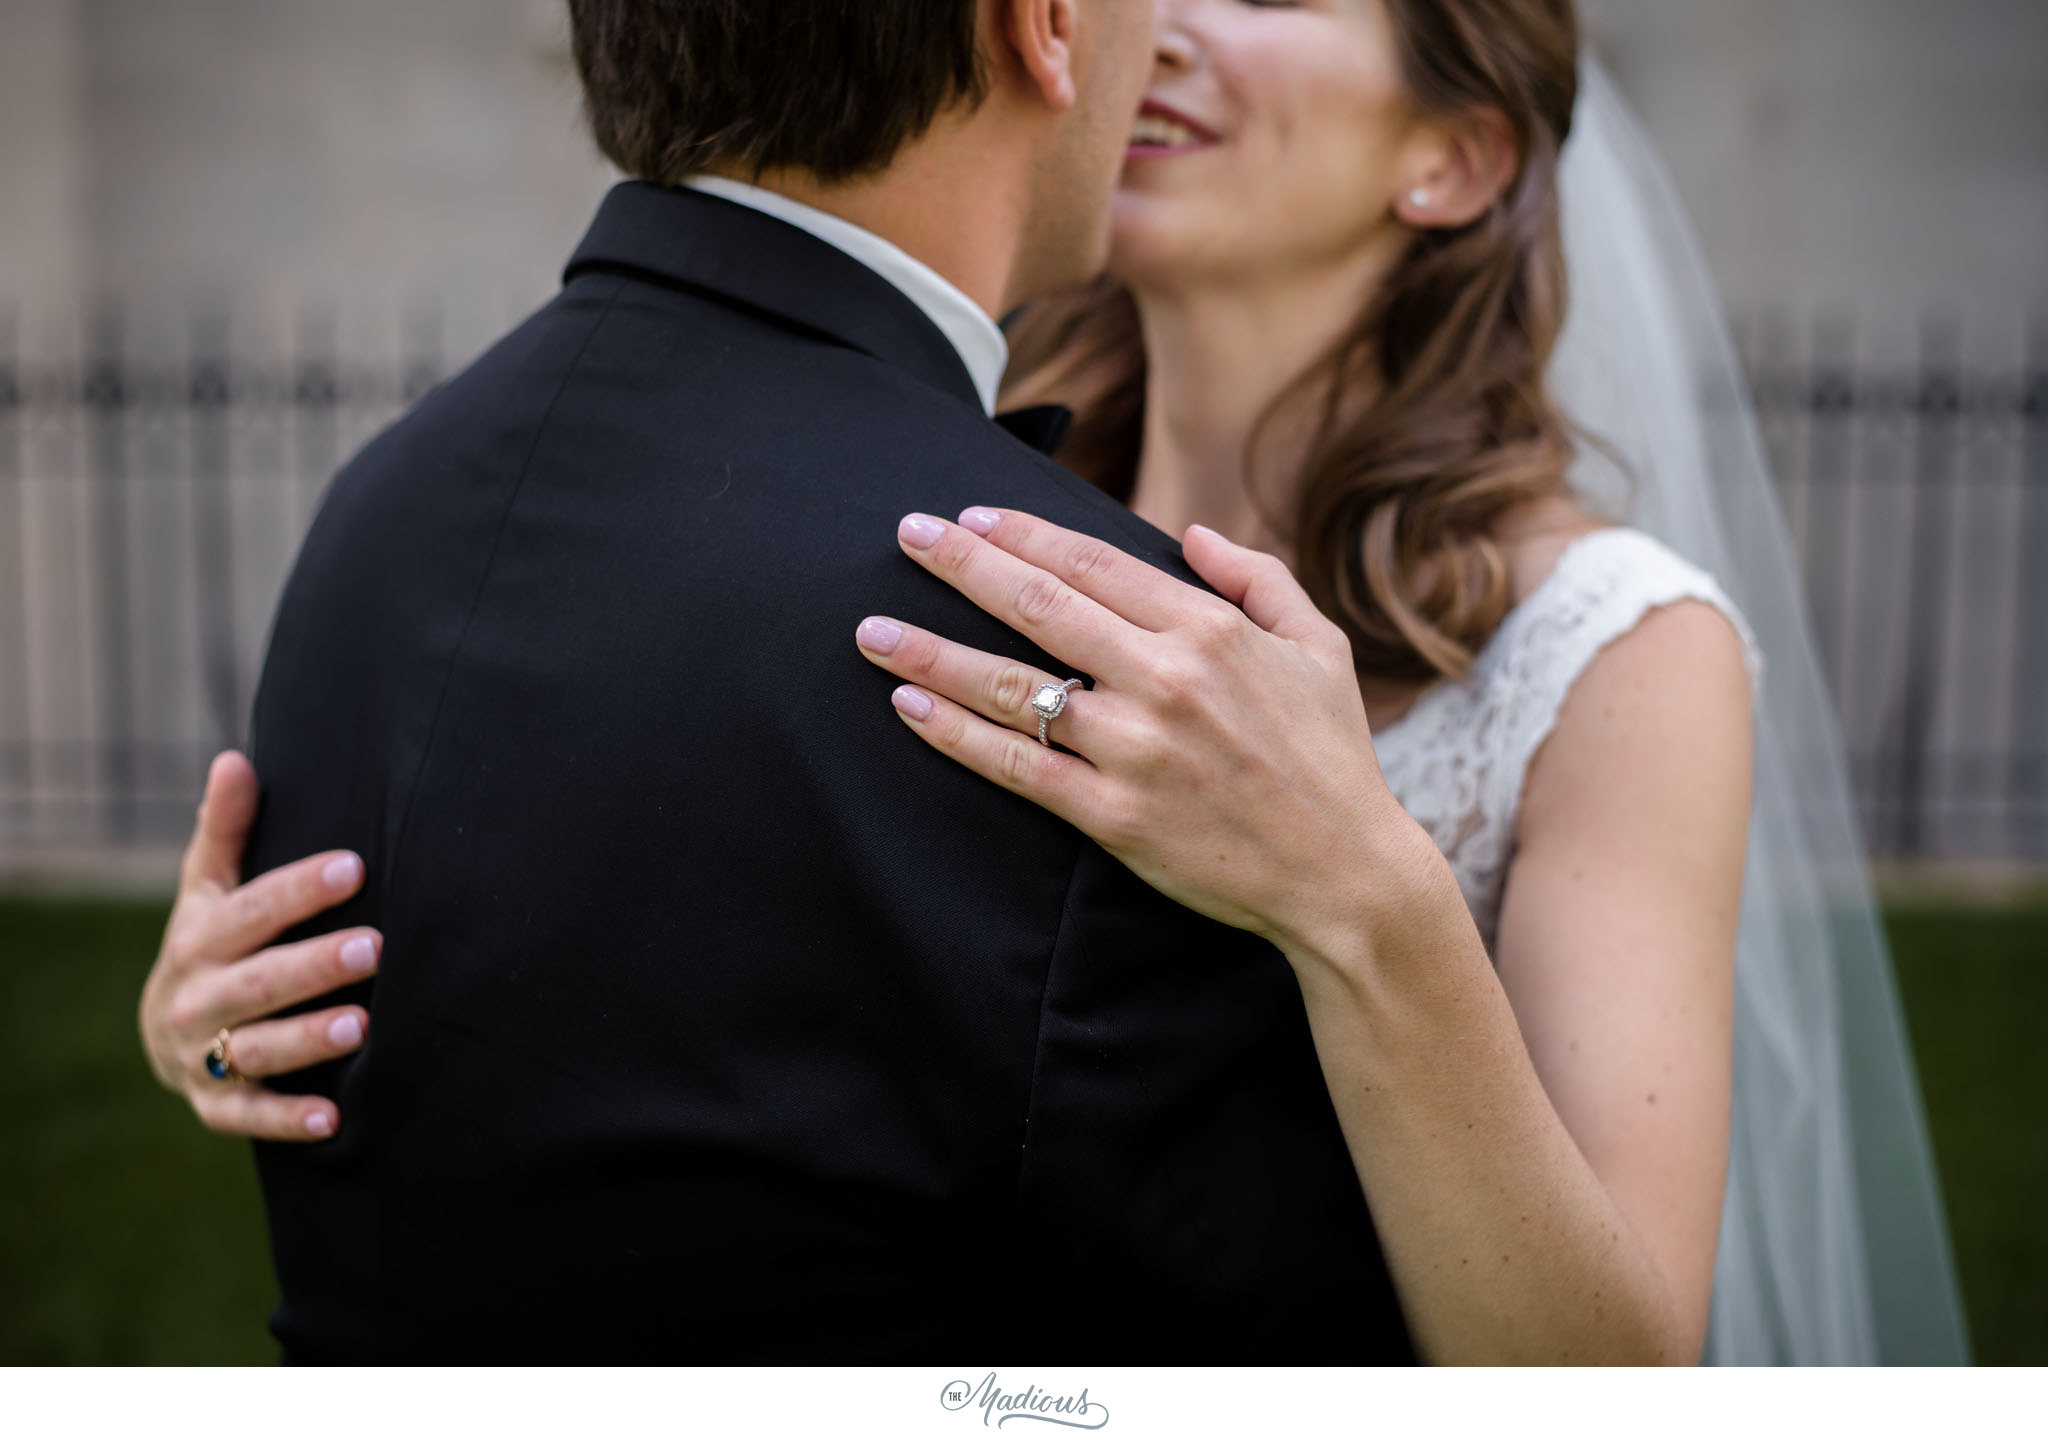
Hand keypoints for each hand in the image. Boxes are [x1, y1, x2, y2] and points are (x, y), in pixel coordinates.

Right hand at [139, 751, 380, 1139]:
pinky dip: (289, 1120)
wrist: (161, 1033)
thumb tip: (236, 759)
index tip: (354, 867)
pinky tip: (336, 1117)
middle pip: (258, 982)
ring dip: (308, 1039)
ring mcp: (202, 1056)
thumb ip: (225, 829)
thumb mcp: (207, 888)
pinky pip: (250, 1117)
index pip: (249, 911)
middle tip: (375, 947)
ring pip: (256, 1049)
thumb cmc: (208, 943)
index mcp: (198, 940)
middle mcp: (197, 998)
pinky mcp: (217, 1107)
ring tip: (362, 1024)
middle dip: (314, 966)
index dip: (299, 890)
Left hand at [856, 507, 1425, 966]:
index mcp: (1210, 630)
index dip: (1024, 534)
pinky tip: (910, 708)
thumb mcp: (1320, 649)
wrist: (1347, 875)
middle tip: (906, 535)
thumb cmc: (1334, 759)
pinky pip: (1017, 766)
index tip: (970, 516)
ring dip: (933, 653)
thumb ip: (1258, 578)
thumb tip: (1192, 535)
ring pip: (1013, 686)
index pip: (1094, 563)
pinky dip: (957, 735)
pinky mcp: (1114, 815)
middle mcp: (1166, 679)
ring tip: (873, 633)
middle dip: (962, 565)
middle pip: (1040, 605)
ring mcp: (1135, 749)